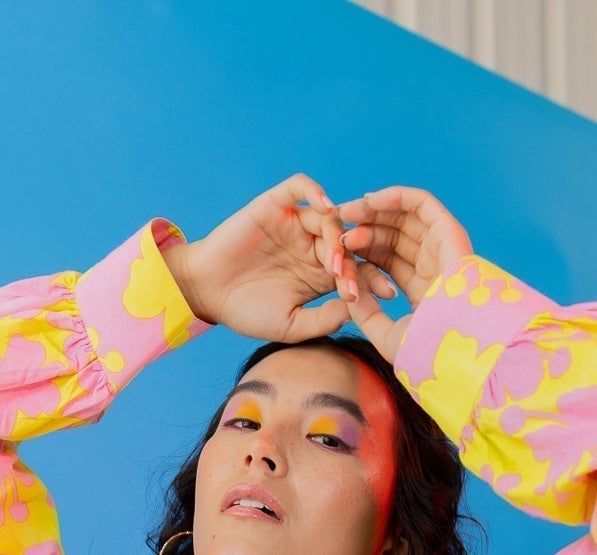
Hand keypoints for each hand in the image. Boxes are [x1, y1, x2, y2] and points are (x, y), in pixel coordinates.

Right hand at [165, 172, 397, 341]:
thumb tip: (357, 309)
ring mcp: (295, 223)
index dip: (374, 280)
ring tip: (334, 261)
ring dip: (336, 237)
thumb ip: (324, 318)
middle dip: (357, 262)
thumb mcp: (292, 326)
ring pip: (328, 218)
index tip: (388, 295)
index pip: (357, 270)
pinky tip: (326, 207)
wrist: (207, 294)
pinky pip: (301, 187)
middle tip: (354, 283)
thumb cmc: (247, 313)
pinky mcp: (276, 205)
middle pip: (348, 242)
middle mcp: (312, 245)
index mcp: (321, 274)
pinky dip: (316, 191)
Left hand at [325, 184, 473, 362]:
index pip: (388, 261)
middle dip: (364, 227)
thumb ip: (367, 315)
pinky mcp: (449, 232)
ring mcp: (443, 249)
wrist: (454, 343)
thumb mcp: (387, 335)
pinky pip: (421, 203)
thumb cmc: (426, 349)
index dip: (362, 251)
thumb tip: (350, 293)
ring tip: (346, 211)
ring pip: (404, 218)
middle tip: (336, 224)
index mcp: (423, 290)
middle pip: (393, 237)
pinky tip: (368, 201)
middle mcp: (433, 266)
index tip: (336, 248)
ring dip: (374, 210)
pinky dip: (395, 196)